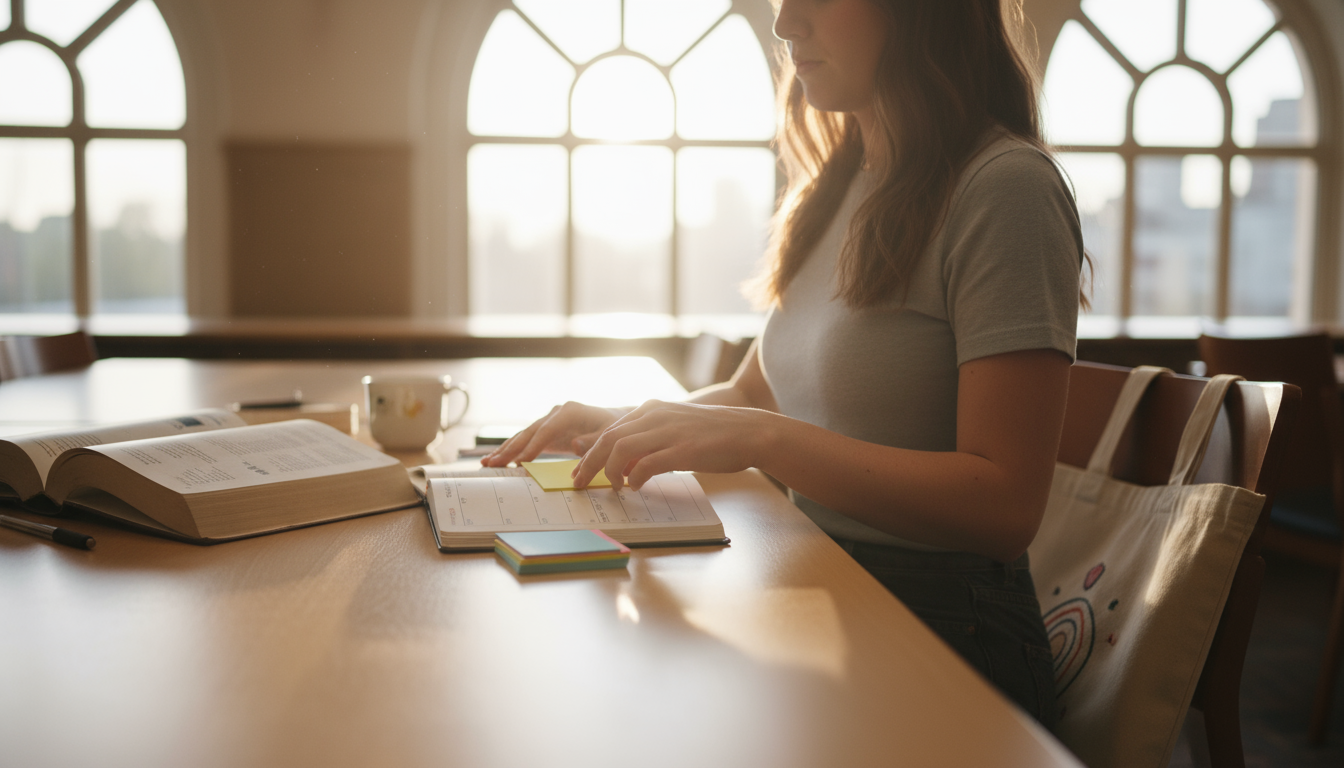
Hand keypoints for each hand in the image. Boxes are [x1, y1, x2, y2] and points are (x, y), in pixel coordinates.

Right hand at [481, 402, 627, 466]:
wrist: (617, 423)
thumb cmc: (614, 430)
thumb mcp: (608, 436)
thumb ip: (593, 441)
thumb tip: (575, 445)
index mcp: (570, 412)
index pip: (546, 430)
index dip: (532, 447)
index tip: (519, 463)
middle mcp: (556, 413)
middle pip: (529, 432)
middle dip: (510, 449)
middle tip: (493, 464)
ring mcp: (549, 421)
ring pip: (523, 436)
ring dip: (505, 450)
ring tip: (487, 464)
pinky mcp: (547, 431)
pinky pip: (527, 442)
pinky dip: (513, 451)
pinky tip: (498, 461)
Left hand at [572, 400, 772, 489]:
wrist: (749, 432)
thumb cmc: (713, 434)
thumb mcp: (674, 428)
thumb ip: (649, 441)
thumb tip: (625, 464)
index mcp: (651, 408)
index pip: (610, 429)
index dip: (590, 452)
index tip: (580, 470)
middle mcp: (656, 415)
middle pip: (608, 439)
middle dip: (589, 463)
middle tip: (580, 483)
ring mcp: (669, 431)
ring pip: (621, 449)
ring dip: (610, 471)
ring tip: (612, 487)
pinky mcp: (683, 449)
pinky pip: (648, 464)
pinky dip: (636, 478)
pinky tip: (637, 487)